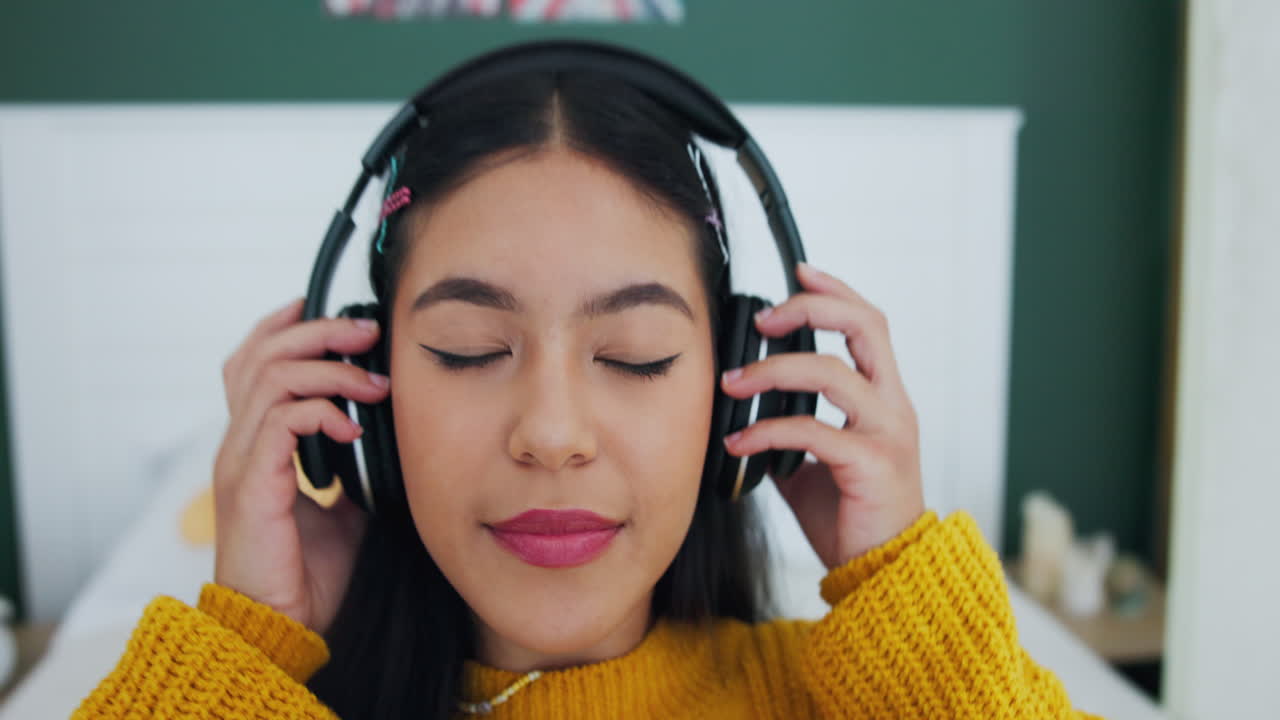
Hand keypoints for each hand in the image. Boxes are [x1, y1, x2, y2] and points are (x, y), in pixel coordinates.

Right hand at [212, 297, 389, 632]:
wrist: (281, 627)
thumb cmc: (307, 574)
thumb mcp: (344, 510)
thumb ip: (352, 469)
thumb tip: (388, 439)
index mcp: (256, 444)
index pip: (254, 362)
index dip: (287, 327)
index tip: (338, 314)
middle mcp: (240, 444)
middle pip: (259, 354)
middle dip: (317, 330)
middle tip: (367, 330)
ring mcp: (241, 461)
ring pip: (270, 377)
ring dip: (329, 367)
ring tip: (373, 380)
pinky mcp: (253, 484)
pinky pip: (280, 421)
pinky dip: (321, 410)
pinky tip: (353, 426)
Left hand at [720, 263, 924, 569]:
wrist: (884, 572)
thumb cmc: (851, 514)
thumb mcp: (816, 460)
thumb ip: (792, 427)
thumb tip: (743, 407)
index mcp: (883, 397)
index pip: (868, 323)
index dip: (835, 291)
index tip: (798, 272)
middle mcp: (892, 406)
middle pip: (864, 325)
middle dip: (810, 308)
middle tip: (763, 318)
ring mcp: (887, 433)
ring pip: (832, 373)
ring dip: (772, 371)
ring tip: (731, 384)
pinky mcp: (872, 465)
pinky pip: (814, 431)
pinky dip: (768, 430)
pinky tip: (738, 441)